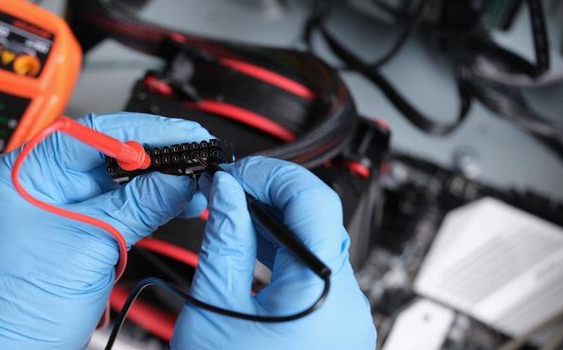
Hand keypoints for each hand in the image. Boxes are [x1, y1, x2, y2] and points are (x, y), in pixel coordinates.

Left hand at [0, 113, 210, 348]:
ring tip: (193, 185)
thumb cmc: (20, 306)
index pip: (92, 133)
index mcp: (24, 172)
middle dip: (156, 156)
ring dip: (157, 182)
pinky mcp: (77, 231)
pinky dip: (148, 205)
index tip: (184, 134)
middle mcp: (39, 184)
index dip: (144, 131)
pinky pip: (118, 207)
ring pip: (118, 181)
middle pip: (108, 154)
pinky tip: (175, 203)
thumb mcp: (91, 245)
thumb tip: (180, 178)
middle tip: (197, 158)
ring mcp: (59, 208)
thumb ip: (140, 205)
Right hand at [171, 156, 375, 348]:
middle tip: (226, 191)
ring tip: (230, 220)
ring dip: (276, 230)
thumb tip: (229, 192)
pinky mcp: (336, 336)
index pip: (313, 199)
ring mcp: (346, 324)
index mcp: (321, 292)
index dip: (272, 174)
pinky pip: (316, 283)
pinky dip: (284, 262)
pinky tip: (250, 256)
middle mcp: (348, 306)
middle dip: (270, 199)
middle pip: (318, 224)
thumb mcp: (215, 306)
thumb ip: (224, 239)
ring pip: (318, 253)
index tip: (236, 172)